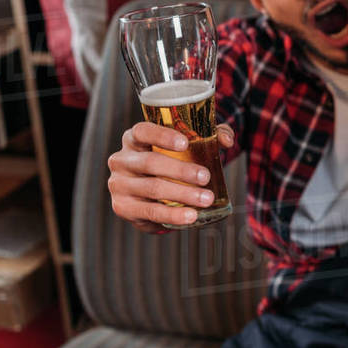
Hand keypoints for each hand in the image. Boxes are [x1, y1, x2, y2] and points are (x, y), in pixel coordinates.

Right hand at [106, 121, 234, 230]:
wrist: (155, 196)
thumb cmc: (173, 163)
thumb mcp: (190, 146)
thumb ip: (211, 136)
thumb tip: (227, 140)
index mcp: (134, 139)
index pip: (142, 131)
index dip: (162, 136)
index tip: (185, 143)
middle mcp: (122, 160)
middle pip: (150, 162)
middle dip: (181, 170)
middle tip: (205, 177)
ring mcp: (119, 185)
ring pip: (152, 188)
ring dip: (182, 194)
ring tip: (206, 199)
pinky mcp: (123, 207)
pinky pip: (150, 212)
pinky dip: (172, 215)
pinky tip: (191, 216)